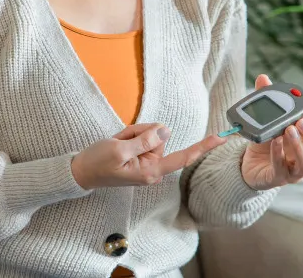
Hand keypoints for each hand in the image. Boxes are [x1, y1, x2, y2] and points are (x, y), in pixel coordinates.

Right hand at [71, 123, 227, 189]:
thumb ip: (145, 139)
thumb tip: (166, 131)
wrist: (81, 171)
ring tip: (116, 145)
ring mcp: (147, 163)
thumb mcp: (119, 147)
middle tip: (119, 141)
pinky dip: (129, 136)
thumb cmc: (97, 162)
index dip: (203, 147)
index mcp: (150, 171)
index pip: (182, 157)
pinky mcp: (141, 157)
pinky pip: (141, 137)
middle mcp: (153, 168)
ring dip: (132, 134)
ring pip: (149, 135)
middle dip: (139, 132)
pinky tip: (117, 144)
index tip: (221, 138)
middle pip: (159, 137)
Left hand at [240, 74, 302, 190]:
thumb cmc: (268, 141)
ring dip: (300, 146)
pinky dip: (278, 154)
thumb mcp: (268, 119)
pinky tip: (273, 141)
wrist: (248, 164)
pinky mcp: (279, 178)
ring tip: (288, 130)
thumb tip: (263, 78)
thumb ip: (269, 99)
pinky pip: (283, 169)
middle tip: (301, 122)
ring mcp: (296, 171)